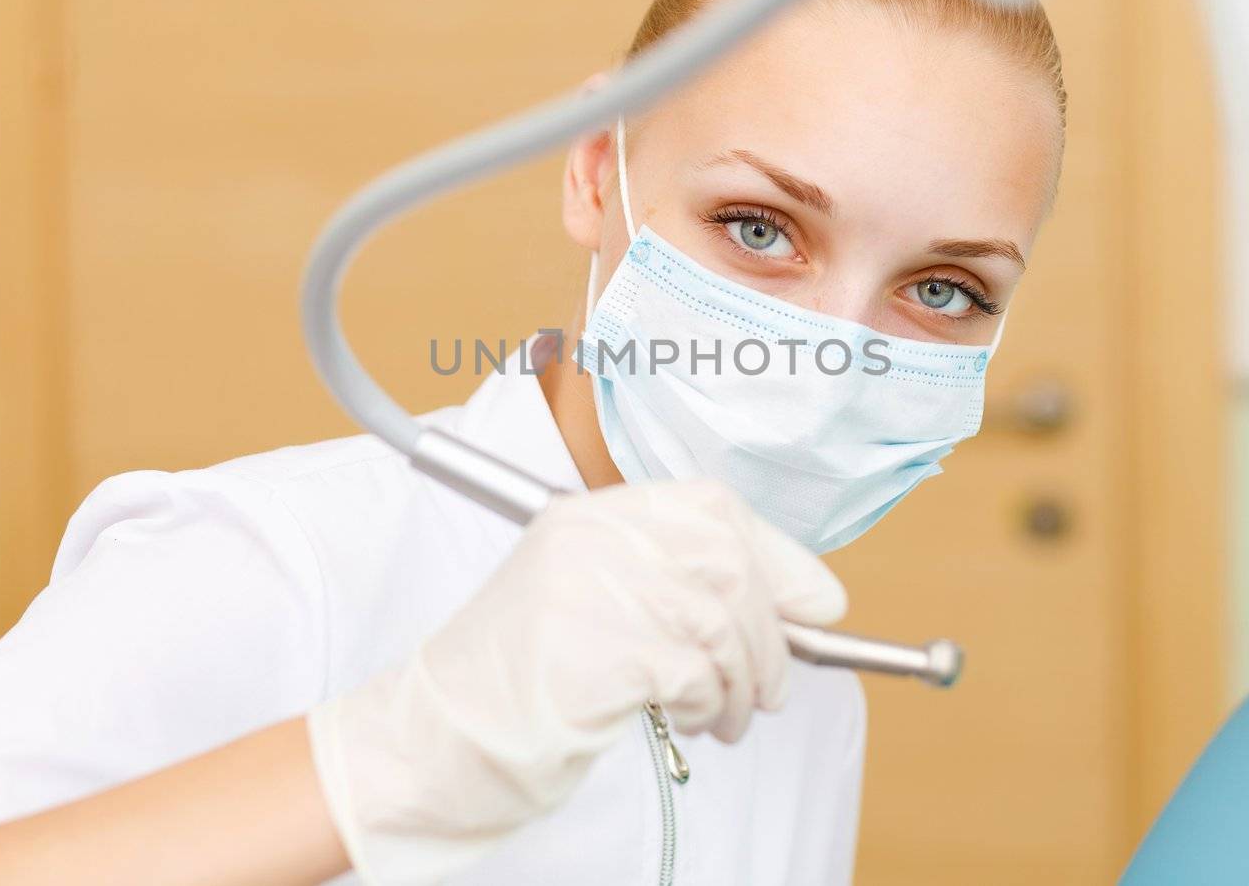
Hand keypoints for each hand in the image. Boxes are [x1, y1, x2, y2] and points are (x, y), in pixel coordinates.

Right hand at [307, 478, 846, 884]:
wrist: (434, 742)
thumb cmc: (519, 682)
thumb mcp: (595, 604)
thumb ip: (678, 583)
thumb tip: (804, 599)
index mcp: (588, 514)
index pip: (713, 507)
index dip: (778, 555)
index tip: (814, 602)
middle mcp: (591, 537)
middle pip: (730, 561)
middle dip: (770, 634)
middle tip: (769, 687)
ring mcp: (593, 588)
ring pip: (724, 623)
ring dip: (743, 684)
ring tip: (724, 717)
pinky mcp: (601, 650)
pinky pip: (698, 673)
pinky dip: (711, 706)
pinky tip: (691, 723)